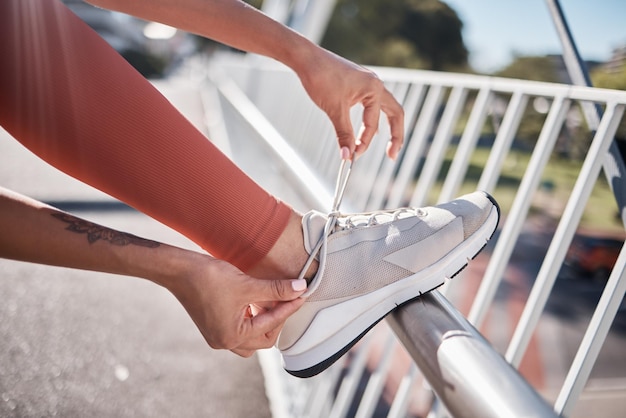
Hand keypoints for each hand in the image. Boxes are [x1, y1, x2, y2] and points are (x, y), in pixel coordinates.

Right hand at [168, 255, 305, 356]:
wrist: (179, 270)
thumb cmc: (209, 277)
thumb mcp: (248, 284)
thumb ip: (276, 290)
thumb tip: (300, 288)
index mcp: (232, 336)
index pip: (271, 325)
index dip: (288, 308)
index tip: (301, 294)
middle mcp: (224, 342)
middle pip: (263, 339)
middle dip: (277, 320)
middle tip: (287, 299)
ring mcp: (217, 336)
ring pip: (251, 337)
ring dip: (264, 321)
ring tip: (271, 300)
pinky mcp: (213, 327)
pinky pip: (240, 330)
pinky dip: (251, 319)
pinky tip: (256, 302)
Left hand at [296, 49, 404, 159]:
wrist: (305, 58)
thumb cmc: (320, 78)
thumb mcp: (334, 109)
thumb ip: (343, 134)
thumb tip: (348, 155)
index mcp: (374, 89)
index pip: (373, 124)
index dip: (363, 142)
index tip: (353, 156)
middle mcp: (375, 84)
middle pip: (395, 113)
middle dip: (395, 135)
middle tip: (392, 155)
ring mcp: (367, 83)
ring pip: (384, 108)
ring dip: (385, 126)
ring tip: (388, 144)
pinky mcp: (357, 83)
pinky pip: (371, 103)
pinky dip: (372, 117)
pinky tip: (368, 127)